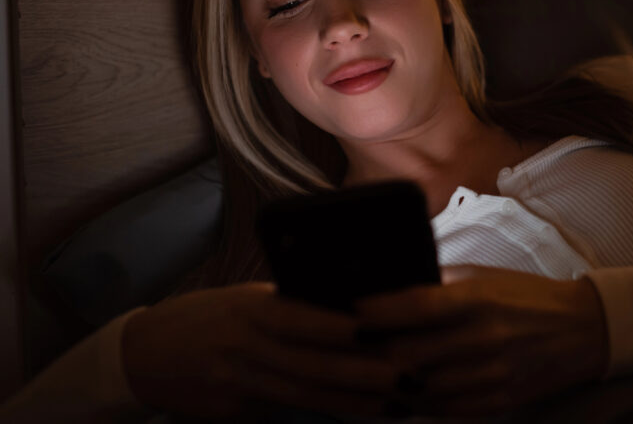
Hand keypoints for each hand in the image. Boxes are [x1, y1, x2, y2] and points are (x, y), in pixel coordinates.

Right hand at [121, 282, 401, 419]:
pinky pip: (288, 410)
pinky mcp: (236, 411)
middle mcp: (245, 347)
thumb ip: (289, 305)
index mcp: (249, 310)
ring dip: (355, 401)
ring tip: (398, 403)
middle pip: (310, 365)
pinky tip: (361, 412)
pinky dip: (327, 411)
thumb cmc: (206, 317)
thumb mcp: (244, 301)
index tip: (380, 329)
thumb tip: (350, 309)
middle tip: (408, 377)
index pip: (296, 317)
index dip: (336, 327)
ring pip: (306, 394)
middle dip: (363, 374)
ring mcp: (240, 383)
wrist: (141, 356)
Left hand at [354, 266, 608, 416]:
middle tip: (346, 346)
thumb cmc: (525, 295)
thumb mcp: (484, 276)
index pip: (417, 306)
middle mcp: (484, 338)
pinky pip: (444, 410)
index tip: (351, 310)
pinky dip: (415, 404)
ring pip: (421, 388)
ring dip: (388, 382)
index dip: (378, 311)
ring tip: (364, 372)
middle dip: (373, 351)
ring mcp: (491, 376)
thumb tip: (391, 284)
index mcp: (480, 299)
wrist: (582, 330)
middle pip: (411, 354)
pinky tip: (398, 393)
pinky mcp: (498, 402)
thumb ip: (440, 281)